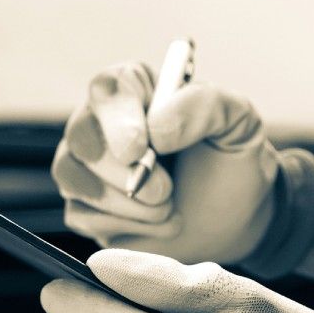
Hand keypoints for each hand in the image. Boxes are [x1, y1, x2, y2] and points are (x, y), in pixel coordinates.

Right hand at [51, 62, 279, 263]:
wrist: (233, 223)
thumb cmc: (232, 165)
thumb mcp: (240, 125)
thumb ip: (206, 107)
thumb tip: (156, 127)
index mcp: (139, 90)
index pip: (109, 87)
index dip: (119, 117)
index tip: (141, 148)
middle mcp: (103, 122)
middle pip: (81, 134)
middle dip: (122, 170)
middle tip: (166, 191)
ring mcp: (87, 165)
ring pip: (72, 175)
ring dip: (126, 202)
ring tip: (169, 206)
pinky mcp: (84, 205)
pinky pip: (80, 213)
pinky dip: (123, 225)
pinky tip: (155, 222)